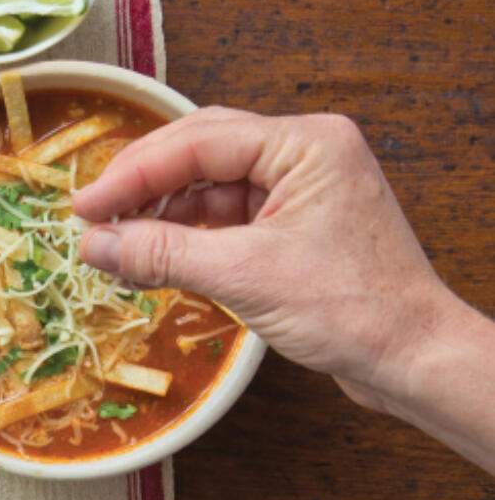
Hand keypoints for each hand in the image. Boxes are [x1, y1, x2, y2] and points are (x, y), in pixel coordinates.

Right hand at [71, 107, 456, 413]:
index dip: (134, 172)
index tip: (85, 205)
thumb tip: (96, 245)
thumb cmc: (355, 310)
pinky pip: (229, 217)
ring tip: (116, 245)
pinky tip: (154, 257)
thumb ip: (164, 253)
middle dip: (143, 185)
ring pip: (211, 185)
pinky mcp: (298, 226)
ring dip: (162, 213)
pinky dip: (189, 236)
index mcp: (306, 142)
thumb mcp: (245, 276)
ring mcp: (303, 189)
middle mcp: (306, 154)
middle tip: (92, 216)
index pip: (199, 141)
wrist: (412, 358)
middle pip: (202, 151)